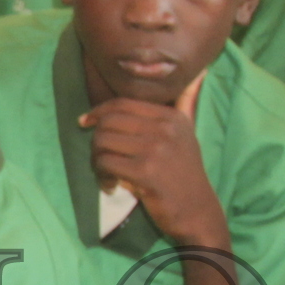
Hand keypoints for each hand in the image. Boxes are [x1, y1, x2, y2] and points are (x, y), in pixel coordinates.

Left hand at [81, 96, 226, 247]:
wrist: (197, 211)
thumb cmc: (185, 173)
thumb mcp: (189, 134)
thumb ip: (187, 104)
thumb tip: (200, 73)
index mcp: (172, 117)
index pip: (122, 103)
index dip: (98, 111)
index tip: (84, 122)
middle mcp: (165, 128)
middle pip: (109, 121)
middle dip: (96, 140)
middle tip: (101, 158)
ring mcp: (156, 149)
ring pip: (103, 141)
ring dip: (96, 160)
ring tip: (106, 173)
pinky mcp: (146, 171)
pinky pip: (105, 163)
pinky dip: (101, 176)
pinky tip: (110, 185)